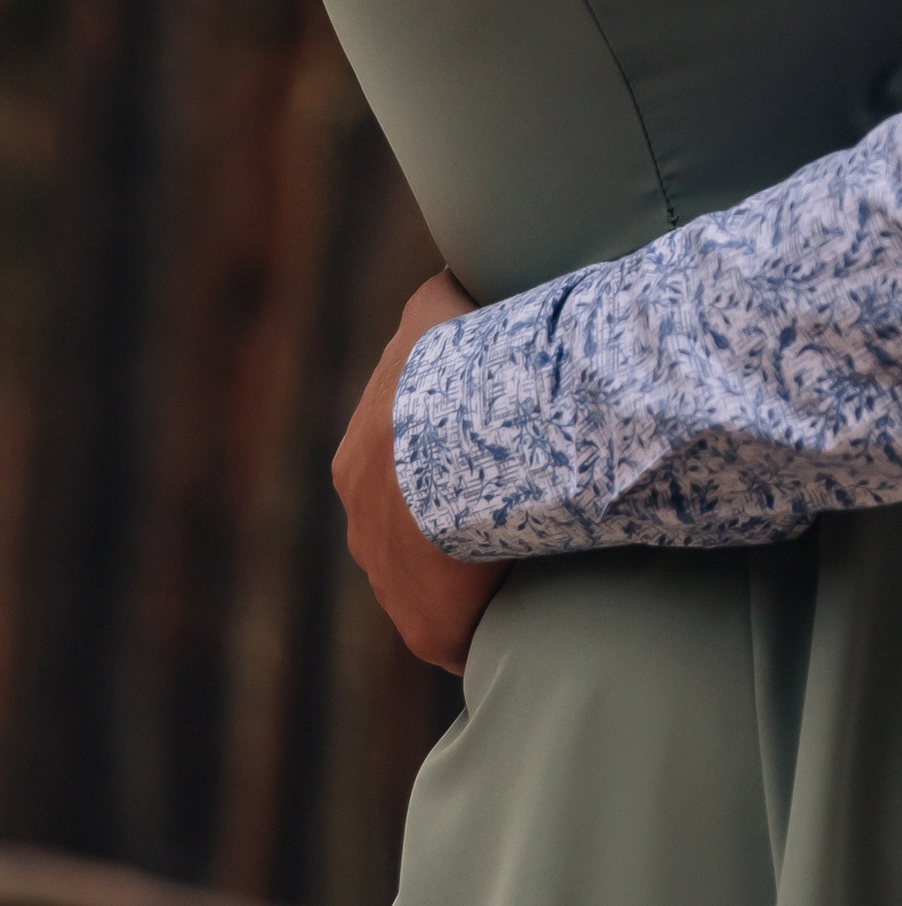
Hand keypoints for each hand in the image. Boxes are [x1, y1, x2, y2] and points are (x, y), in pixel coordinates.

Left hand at [333, 271, 503, 675]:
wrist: (454, 440)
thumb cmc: (454, 368)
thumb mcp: (438, 307)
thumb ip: (441, 300)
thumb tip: (459, 270)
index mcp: (360, 462)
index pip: (399, 474)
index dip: (445, 471)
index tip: (491, 465)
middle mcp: (363, 528)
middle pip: (411, 539)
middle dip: (454, 533)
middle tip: (519, 520)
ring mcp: (390, 584)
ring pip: (433, 590)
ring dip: (476, 583)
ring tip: (537, 568)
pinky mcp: (428, 627)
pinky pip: (462, 636)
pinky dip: (493, 630)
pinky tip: (534, 621)